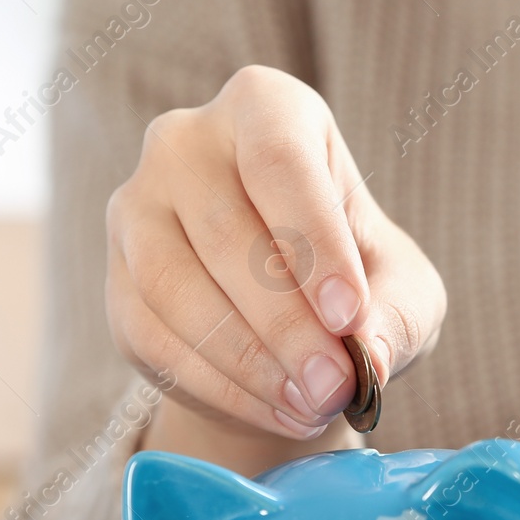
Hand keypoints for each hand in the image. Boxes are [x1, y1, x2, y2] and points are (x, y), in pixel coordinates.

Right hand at [107, 65, 444, 448]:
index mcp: (267, 108)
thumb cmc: (357, 282)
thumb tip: (368, 356)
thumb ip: (395, 315)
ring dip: (247, 360)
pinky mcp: (116, 283)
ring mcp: (136, 208)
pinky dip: (218, 387)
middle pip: (224, 230)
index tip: (348, 315)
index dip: (313, 241)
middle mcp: (185, 142)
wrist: (294, 327)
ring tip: (312, 405)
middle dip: (285, 323)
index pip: (279, 161)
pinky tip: (276, 411)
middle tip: (335, 385)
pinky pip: (153, 339)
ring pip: (173, 287)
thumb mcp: (404, 290)